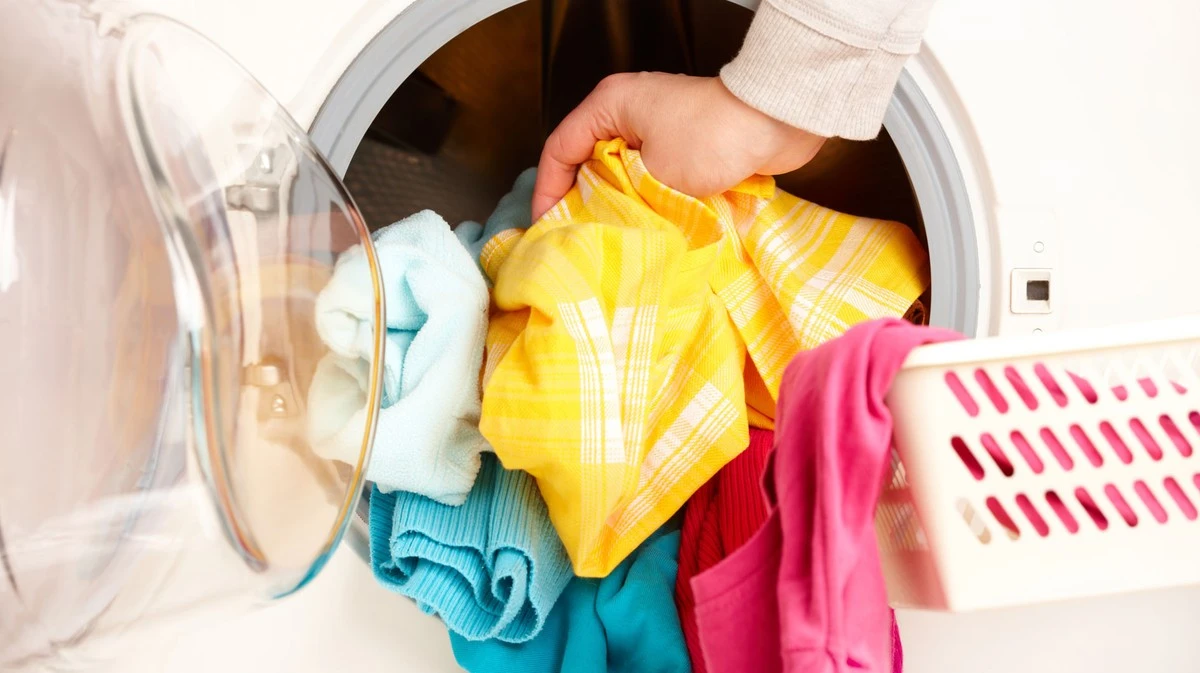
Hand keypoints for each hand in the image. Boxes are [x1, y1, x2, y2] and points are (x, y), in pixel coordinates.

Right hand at [532, 73, 826, 219]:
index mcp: (610, 105)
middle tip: (573, 240)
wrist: (777, 121)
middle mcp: (628, 112)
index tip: (546, 226)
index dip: (548, 191)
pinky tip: (642, 230)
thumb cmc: (714, 137)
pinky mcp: (684, 147)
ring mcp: (657, 129)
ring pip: (619, 175)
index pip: (560, 149)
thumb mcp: (654, 173)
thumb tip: (605, 226)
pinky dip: (644, 203)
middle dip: (579, 202)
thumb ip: (620, 197)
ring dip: (615, 206)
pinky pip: (650, 179)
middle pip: (587, 162)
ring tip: (606, 241)